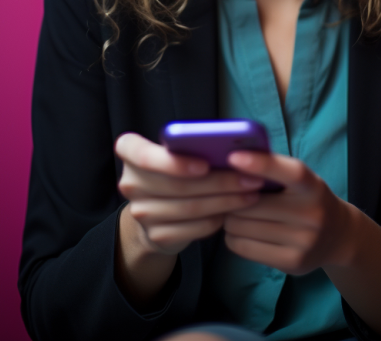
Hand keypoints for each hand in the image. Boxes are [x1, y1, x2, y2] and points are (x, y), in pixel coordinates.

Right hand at [114, 132, 263, 256]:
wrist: (155, 210)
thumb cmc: (174, 168)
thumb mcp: (176, 150)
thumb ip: (192, 144)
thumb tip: (236, 144)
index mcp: (130, 151)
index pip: (141, 154)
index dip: (173, 162)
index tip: (205, 164)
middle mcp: (129, 183)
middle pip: (177, 185)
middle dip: (219, 182)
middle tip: (251, 178)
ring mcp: (141, 213)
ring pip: (190, 208)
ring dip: (226, 201)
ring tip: (251, 193)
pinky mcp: (156, 236)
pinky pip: (193, 228)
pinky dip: (217, 219)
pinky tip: (233, 211)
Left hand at [221, 150, 357, 275]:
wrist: (338, 236)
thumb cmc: (309, 200)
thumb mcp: (302, 181)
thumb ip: (276, 170)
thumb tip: (235, 160)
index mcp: (313, 187)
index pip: (291, 172)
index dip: (262, 164)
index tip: (233, 157)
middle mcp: (312, 214)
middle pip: (253, 204)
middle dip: (232, 199)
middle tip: (227, 196)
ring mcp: (304, 241)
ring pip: (244, 227)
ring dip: (230, 219)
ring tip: (233, 214)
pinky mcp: (292, 262)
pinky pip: (245, 248)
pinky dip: (232, 238)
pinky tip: (238, 232)